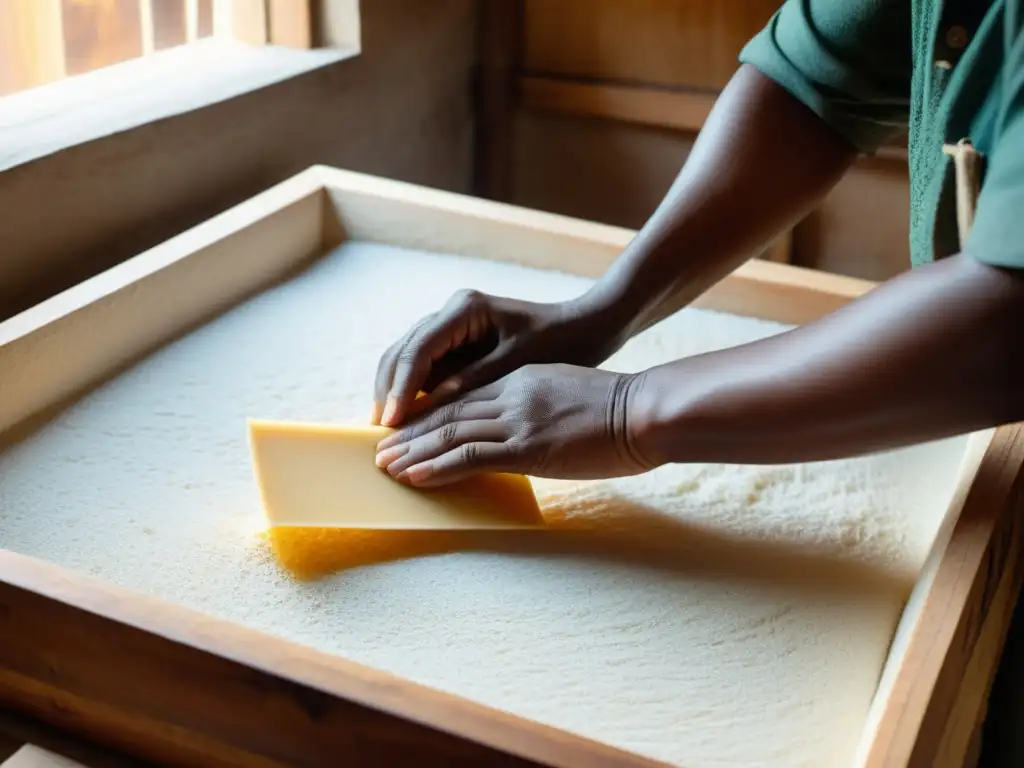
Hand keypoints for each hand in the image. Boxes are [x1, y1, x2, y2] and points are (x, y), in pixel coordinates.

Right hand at [372, 290, 619, 427]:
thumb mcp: (517, 364)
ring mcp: (451, 326)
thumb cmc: (559, 342)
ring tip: (386, 431)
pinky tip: (408, 422)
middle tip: (379, 432)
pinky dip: (413, 394)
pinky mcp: (457, 344)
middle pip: (402, 352)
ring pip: (407, 359)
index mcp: (465, 310)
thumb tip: (429, 406)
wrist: (586, 326)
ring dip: (394, 393)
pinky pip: (424, 368)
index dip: (401, 388)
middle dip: (387, 391)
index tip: (391, 421)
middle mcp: (451, 313)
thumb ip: (472, 381)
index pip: (418, 350)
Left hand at [374, 363, 654, 486]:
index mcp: (523, 380)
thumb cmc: (621, 411)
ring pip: (451, 433)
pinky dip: (438, 467)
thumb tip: (529, 434)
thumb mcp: (572, 398)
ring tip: (386, 466)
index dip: (431, 415)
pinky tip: (415, 476)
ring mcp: (518, 419)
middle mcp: (513, 394)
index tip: (408, 429)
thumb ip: (542, 409)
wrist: (646, 411)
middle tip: (380, 450)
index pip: (465, 398)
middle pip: (448, 413)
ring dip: (413, 451)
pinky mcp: (527, 446)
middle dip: (411, 433)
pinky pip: (471, 455)